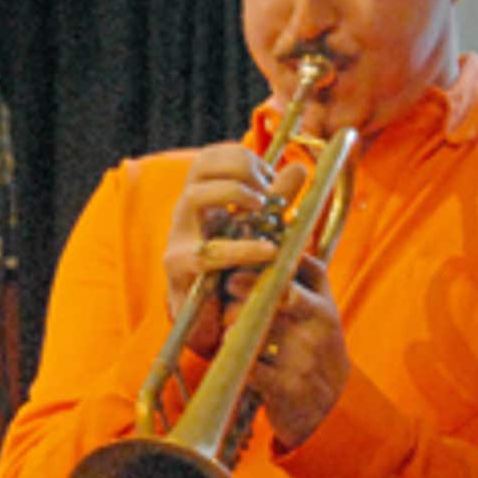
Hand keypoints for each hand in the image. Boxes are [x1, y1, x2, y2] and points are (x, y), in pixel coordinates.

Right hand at [164, 143, 294, 356]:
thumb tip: (298, 168)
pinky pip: (209, 252)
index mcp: (202, 199)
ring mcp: (179, 237)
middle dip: (241, 169)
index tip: (271, 178)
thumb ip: (277, 200)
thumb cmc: (233, 271)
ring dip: (235, 194)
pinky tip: (268, 250)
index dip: (243, 157)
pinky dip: (243, 248)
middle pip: (201, 166)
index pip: (211, 157)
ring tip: (263, 208)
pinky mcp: (181, 267)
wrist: (209, 320)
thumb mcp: (260, 230)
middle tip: (268, 191)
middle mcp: (186, 212)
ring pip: (195, 196)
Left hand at [245, 253, 347, 447]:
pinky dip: (235, 358)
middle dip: (244, 285)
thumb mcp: (319, 312)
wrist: (329, 407)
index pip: (303, 265)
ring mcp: (305, 357)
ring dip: (233, 323)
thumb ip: (305, 277)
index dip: (270, 256)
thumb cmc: (314, 350)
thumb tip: (280, 239)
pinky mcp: (288, 387)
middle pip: (276, 291)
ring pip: (256, 327)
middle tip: (229, 285)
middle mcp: (320, 326)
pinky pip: (250, 365)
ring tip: (228, 324)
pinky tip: (233, 353)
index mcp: (324, 303)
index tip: (247, 255)